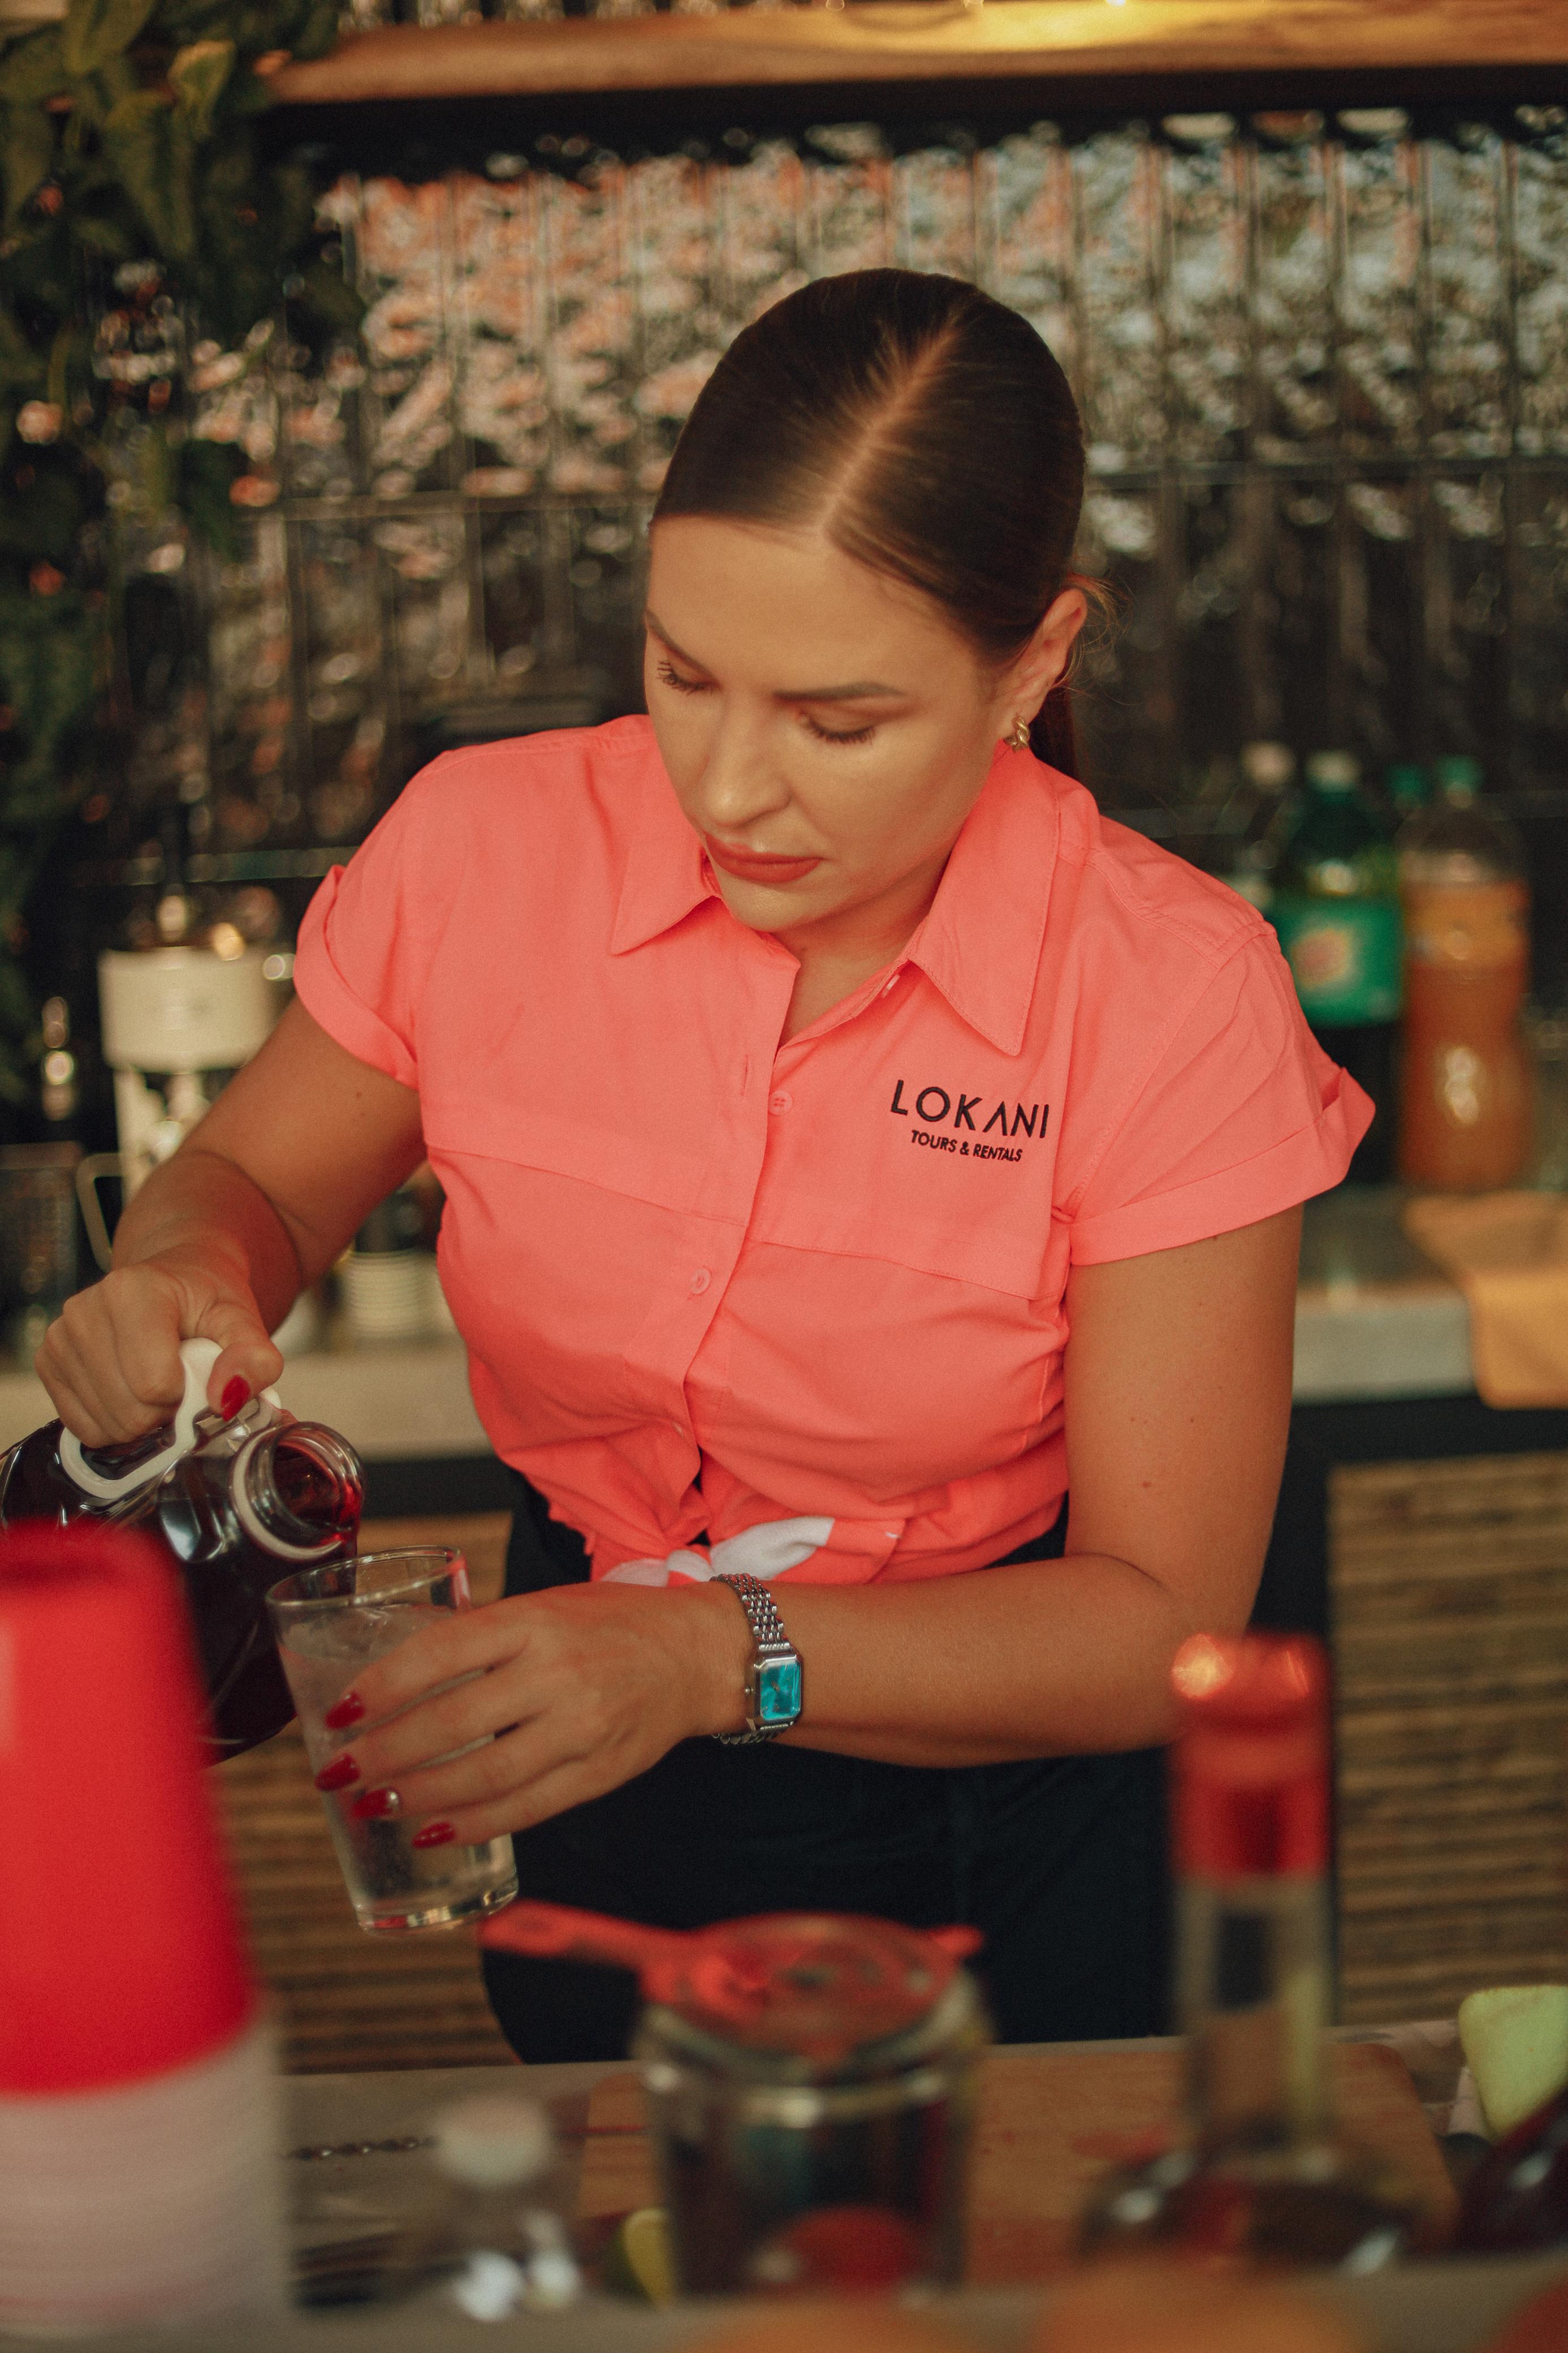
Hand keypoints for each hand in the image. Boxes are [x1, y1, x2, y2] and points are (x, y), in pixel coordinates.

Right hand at [35, 1257, 283, 1443]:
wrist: (173, 1279)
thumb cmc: (205, 1300)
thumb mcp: (242, 1320)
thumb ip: (253, 1357)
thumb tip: (225, 1400)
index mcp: (132, 1290)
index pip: (154, 1384)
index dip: (187, 1394)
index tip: (198, 1372)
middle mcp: (85, 1310)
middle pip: (130, 1412)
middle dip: (165, 1413)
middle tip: (181, 1383)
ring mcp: (60, 1337)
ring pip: (107, 1425)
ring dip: (142, 1421)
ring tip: (157, 1384)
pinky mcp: (47, 1363)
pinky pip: (84, 1429)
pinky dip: (115, 1425)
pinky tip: (131, 1394)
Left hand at [316, 1583, 753, 1844]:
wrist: (698, 1654)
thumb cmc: (610, 1625)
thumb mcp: (544, 1608)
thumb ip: (481, 1639)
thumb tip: (397, 1676)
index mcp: (534, 1620)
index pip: (441, 1651)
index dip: (382, 1685)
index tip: (339, 1711)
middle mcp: (557, 1671)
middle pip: (453, 1720)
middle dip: (384, 1752)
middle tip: (339, 1772)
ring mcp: (582, 1726)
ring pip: (485, 1774)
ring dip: (419, 1795)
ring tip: (375, 1804)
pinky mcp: (600, 1772)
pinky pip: (526, 1808)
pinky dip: (473, 1824)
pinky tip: (432, 1832)